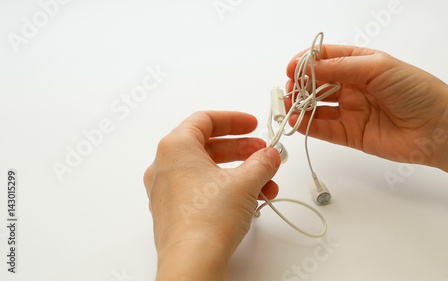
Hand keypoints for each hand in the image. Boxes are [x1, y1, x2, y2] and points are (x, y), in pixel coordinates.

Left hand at [143, 111, 280, 280]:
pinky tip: (250, 201)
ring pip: (207, 171)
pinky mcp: (174, 211)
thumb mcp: (245, 182)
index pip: (205, 120)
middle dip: (241, 150)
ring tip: (265, 184)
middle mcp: (165, 166)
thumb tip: (269, 155)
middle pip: (208, 146)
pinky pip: (202, 190)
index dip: (233, 120)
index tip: (252, 125)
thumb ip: (262, 162)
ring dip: (239, 174)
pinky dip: (226, 190)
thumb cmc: (206, 219)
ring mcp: (167, 190)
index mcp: (175, 147)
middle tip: (262, 154)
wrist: (193, 261)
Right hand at [286, 45, 447, 166]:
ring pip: (317, 107)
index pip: (326, 59)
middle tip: (288, 89)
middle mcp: (353, 87)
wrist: (437, 128)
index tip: (292, 68)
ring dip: (299, 105)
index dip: (306, 62)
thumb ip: (341, 68)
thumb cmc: (416, 91)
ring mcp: (350, 111)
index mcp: (360, 64)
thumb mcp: (377, 67)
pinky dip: (307, 125)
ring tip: (286, 105)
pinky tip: (296, 120)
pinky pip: (323, 129)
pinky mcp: (350, 134)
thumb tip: (309, 68)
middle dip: (299, 85)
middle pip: (317, 84)